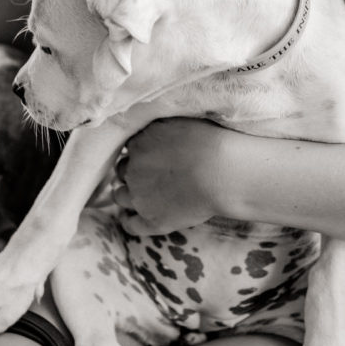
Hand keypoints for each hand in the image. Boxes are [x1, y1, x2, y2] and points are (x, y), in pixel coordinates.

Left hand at [112, 119, 236, 235]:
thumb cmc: (208, 143)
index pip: (130, 148)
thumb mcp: (177, 120)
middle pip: (123, 170)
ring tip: (139, 192)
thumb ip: (157, 127)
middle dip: (134, 170)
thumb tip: (148, 130)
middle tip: (150, 171)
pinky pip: (130, 224)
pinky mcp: (153, 221)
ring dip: (127, 192)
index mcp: (138, 144)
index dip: (140, 151)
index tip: (152, 153)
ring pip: (120, 195)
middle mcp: (132, 171)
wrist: (223, 173)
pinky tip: (127, 217)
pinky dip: (126, 221)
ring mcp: (140, 198)